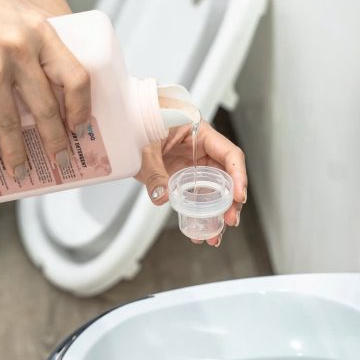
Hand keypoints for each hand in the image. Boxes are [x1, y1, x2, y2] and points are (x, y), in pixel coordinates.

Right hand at [0, 0, 90, 177]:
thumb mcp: (16, 7)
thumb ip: (39, 32)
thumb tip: (62, 65)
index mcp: (39, 31)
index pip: (75, 77)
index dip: (82, 108)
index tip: (81, 127)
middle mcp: (18, 51)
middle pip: (46, 109)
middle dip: (55, 142)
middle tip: (60, 160)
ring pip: (11, 125)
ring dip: (18, 155)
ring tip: (21, 173)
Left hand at [137, 120, 247, 246]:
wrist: (120, 129)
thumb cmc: (136, 124)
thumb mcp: (145, 148)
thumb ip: (154, 172)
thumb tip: (163, 196)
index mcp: (200, 132)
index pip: (229, 153)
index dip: (238, 175)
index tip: (238, 196)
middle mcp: (203, 149)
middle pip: (227, 176)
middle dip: (231, 201)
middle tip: (229, 220)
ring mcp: (194, 165)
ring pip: (216, 190)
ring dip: (218, 213)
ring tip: (215, 235)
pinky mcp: (184, 178)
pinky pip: (198, 197)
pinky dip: (201, 215)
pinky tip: (201, 232)